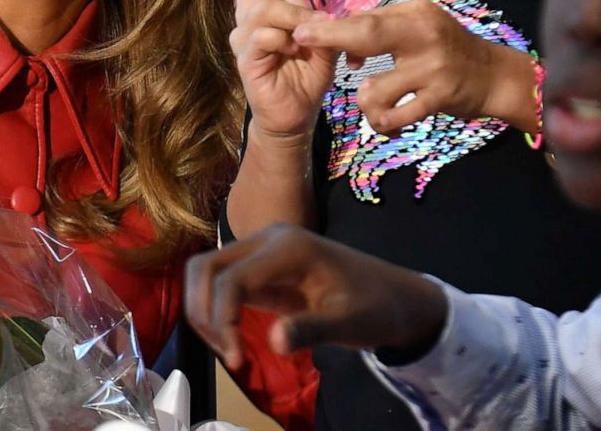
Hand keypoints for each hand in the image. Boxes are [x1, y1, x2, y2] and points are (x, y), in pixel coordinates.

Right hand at [185, 224, 445, 369]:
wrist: (396, 296)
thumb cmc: (376, 307)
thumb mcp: (350, 323)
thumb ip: (311, 329)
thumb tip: (274, 341)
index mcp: (288, 248)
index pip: (230, 279)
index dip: (222, 320)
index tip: (237, 361)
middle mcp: (268, 240)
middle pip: (207, 267)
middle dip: (204, 313)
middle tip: (228, 355)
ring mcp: (263, 250)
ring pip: (208, 270)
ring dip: (204, 310)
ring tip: (228, 348)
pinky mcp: (262, 266)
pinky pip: (222, 280)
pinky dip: (216, 308)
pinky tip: (233, 337)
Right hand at [231, 0, 336, 138]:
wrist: (295, 114)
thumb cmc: (307, 72)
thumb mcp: (323, 36)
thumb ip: (321, 14)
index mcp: (265, 1)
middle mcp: (248, 11)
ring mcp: (243, 34)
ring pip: (268, 5)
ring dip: (298, 17)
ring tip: (310, 37)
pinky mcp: (245, 57)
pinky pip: (265, 35)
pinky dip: (287, 41)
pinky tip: (296, 53)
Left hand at [291, 0, 538, 134]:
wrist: (493, 75)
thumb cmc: (446, 48)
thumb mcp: (419, 27)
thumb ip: (383, 31)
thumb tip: (345, 48)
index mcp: (416, 14)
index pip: (367, 18)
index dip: (332, 26)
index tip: (302, 27)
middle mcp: (424, 35)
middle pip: (367, 35)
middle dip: (331, 38)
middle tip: (302, 40)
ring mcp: (433, 67)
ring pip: (376, 88)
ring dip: (365, 102)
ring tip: (373, 105)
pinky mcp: (441, 96)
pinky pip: (398, 115)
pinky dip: (385, 122)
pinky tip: (387, 122)